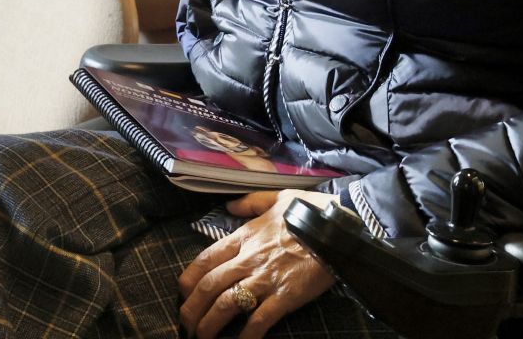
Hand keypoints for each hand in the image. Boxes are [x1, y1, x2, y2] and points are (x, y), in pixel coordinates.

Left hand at [177, 189, 336, 338]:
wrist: (339, 226)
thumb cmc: (310, 211)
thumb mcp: (277, 198)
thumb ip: (250, 202)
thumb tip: (230, 205)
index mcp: (245, 236)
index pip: (205, 259)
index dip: (188, 280)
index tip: (183, 294)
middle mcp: (249, 258)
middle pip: (209, 286)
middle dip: (191, 309)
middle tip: (185, 325)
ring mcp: (266, 278)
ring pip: (226, 304)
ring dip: (209, 325)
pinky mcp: (285, 296)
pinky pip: (258, 321)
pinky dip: (245, 337)